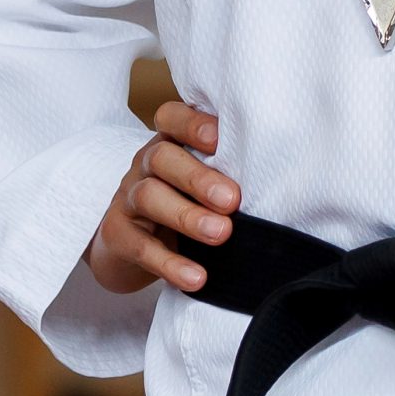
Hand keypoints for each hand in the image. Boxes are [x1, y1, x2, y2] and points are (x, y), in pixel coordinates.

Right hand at [85, 100, 238, 294]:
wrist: (126, 246)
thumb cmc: (178, 204)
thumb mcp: (196, 182)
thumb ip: (225, 173)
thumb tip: (276, 181)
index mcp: (167, 144)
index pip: (171, 118)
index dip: (192, 123)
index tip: (220, 138)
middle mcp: (144, 165)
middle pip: (162, 157)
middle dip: (199, 178)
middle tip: (232, 199)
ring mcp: (128, 199)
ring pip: (150, 197)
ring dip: (188, 216)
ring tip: (221, 234)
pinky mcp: (117, 236)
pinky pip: (141, 248)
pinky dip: (171, 264)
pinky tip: (197, 277)